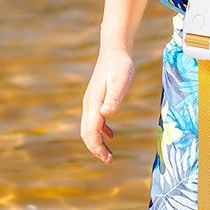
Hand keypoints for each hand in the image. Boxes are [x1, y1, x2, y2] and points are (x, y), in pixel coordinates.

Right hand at [80, 48, 134, 164]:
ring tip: (108, 154)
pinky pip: (95, 119)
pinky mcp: (97, 97)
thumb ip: (114, 97)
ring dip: (97, 141)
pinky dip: (101, 130)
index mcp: (93, 103)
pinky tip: (110, 134)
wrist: (115, 49)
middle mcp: (89, 104)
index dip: (97, 147)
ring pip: (90, 127)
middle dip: (95, 148)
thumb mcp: (121, 81)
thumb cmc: (120, 65)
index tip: (107, 158)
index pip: (91, 131)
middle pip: (87, 132)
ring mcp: (92, 101)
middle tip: (108, 160)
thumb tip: (106, 115)